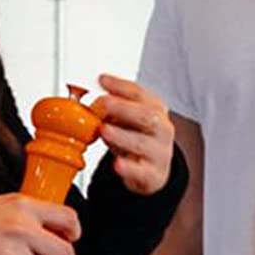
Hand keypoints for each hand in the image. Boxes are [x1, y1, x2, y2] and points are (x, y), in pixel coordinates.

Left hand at [91, 74, 174, 194]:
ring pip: (143, 143)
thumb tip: (92, 100)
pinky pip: (142, 171)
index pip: (140, 94)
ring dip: (122, 136)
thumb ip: (113, 109)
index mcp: (156, 110)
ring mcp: (159, 152)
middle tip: (104, 103)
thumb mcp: (128, 120)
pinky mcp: (153, 175)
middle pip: (147, 115)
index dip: (121, 86)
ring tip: (104, 130)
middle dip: (124, 108)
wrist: (154, 170)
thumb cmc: (138, 140)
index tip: (102, 80)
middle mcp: (161, 129)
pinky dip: (129, 168)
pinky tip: (117, 164)